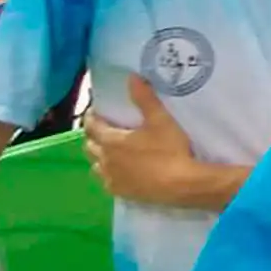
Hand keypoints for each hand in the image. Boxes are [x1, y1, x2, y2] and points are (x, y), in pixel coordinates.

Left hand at [84, 75, 198, 204]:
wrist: (181, 184)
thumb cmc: (169, 150)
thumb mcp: (160, 120)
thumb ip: (144, 98)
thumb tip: (132, 77)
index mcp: (111, 141)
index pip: (91, 126)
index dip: (92, 117)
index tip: (96, 110)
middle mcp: (105, 161)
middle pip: (89, 146)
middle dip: (93, 135)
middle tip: (104, 128)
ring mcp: (111, 179)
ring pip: (95, 165)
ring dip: (99, 156)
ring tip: (111, 150)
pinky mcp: (120, 193)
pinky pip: (106, 181)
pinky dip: (108, 172)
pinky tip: (120, 170)